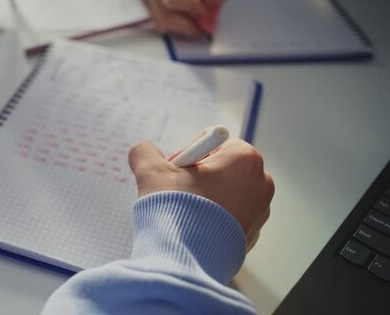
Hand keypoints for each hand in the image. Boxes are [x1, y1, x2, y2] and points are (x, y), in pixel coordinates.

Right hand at [128, 137, 273, 249]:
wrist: (185, 262)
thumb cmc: (175, 212)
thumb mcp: (151, 172)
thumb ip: (145, 152)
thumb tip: (142, 150)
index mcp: (245, 159)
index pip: (213, 142)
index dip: (190, 155)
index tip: (178, 172)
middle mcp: (260, 182)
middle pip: (221, 166)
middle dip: (197, 176)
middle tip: (177, 192)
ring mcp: (260, 211)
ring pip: (224, 192)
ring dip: (203, 198)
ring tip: (184, 213)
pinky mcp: (252, 234)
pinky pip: (228, 216)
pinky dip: (212, 219)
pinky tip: (193, 229)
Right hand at [137, 0, 228, 37]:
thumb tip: (212, 10)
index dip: (191, 10)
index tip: (206, 15)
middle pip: (165, 17)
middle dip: (188, 26)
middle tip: (204, 28)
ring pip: (162, 24)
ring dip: (182, 28)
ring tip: (195, 21)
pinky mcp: (144, 7)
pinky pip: (160, 25)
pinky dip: (176, 27)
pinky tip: (185, 19)